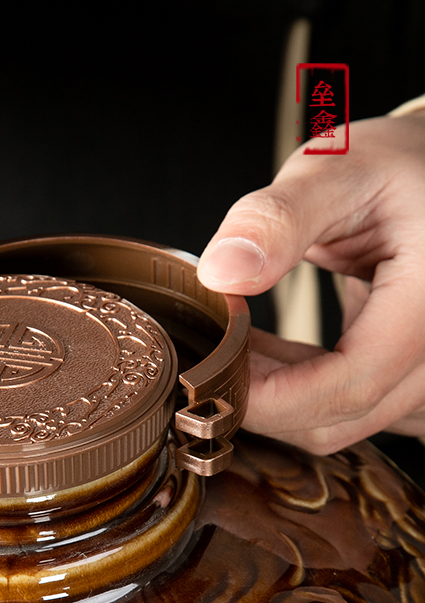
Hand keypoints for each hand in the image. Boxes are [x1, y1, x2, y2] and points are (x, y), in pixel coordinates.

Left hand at [197, 114, 424, 453]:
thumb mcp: (337, 170)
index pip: (348, 386)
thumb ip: (277, 219)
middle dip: (261, 397)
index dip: (267, 395)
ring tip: (240, 342)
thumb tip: (220, 272)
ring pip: (341, 423)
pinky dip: (302, 392)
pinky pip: (349, 411)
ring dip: (278, 396)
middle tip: (214, 349)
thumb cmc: (396, 168)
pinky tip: (270, 354)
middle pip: (339, 419)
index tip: (209, 369)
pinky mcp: (414, 380)